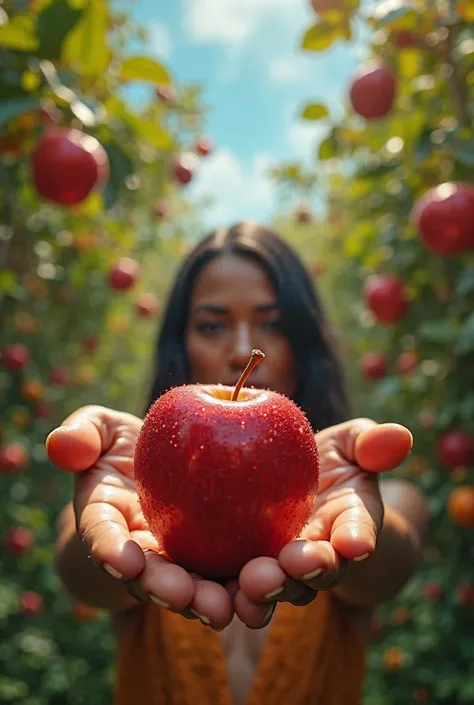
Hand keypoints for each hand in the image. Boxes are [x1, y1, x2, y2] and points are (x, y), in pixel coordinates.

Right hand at [47, 405, 234, 630]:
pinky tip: (264, 590)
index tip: (121, 561)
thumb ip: (83, 433)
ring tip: (223, 607)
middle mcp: (137, 550)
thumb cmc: (124, 447)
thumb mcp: (101, 430)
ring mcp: (175, 561)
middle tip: (181, 594)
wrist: (158, 468)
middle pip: (147, 576)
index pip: (101, 535)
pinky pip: (226, 576)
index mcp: (105, 518)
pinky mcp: (211, 561)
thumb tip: (61, 443)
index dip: (108, 549)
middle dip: (163, 589)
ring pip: (188, 587)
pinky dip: (242, 586)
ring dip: (204, 600)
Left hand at [233, 419, 412, 627]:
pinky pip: (236, 587)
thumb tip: (400, 435)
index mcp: (351, 524)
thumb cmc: (330, 461)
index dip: (357, 536)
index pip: (358, 531)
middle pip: (317, 571)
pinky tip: (206, 593)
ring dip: (266, 591)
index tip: (356, 542)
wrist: (295, 486)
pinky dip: (225, 593)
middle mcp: (321, 556)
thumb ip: (368, 443)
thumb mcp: (350, 444)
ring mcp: (284, 570)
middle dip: (308, 571)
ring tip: (251, 585)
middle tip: (295, 564)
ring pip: (278, 588)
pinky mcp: (246, 572)